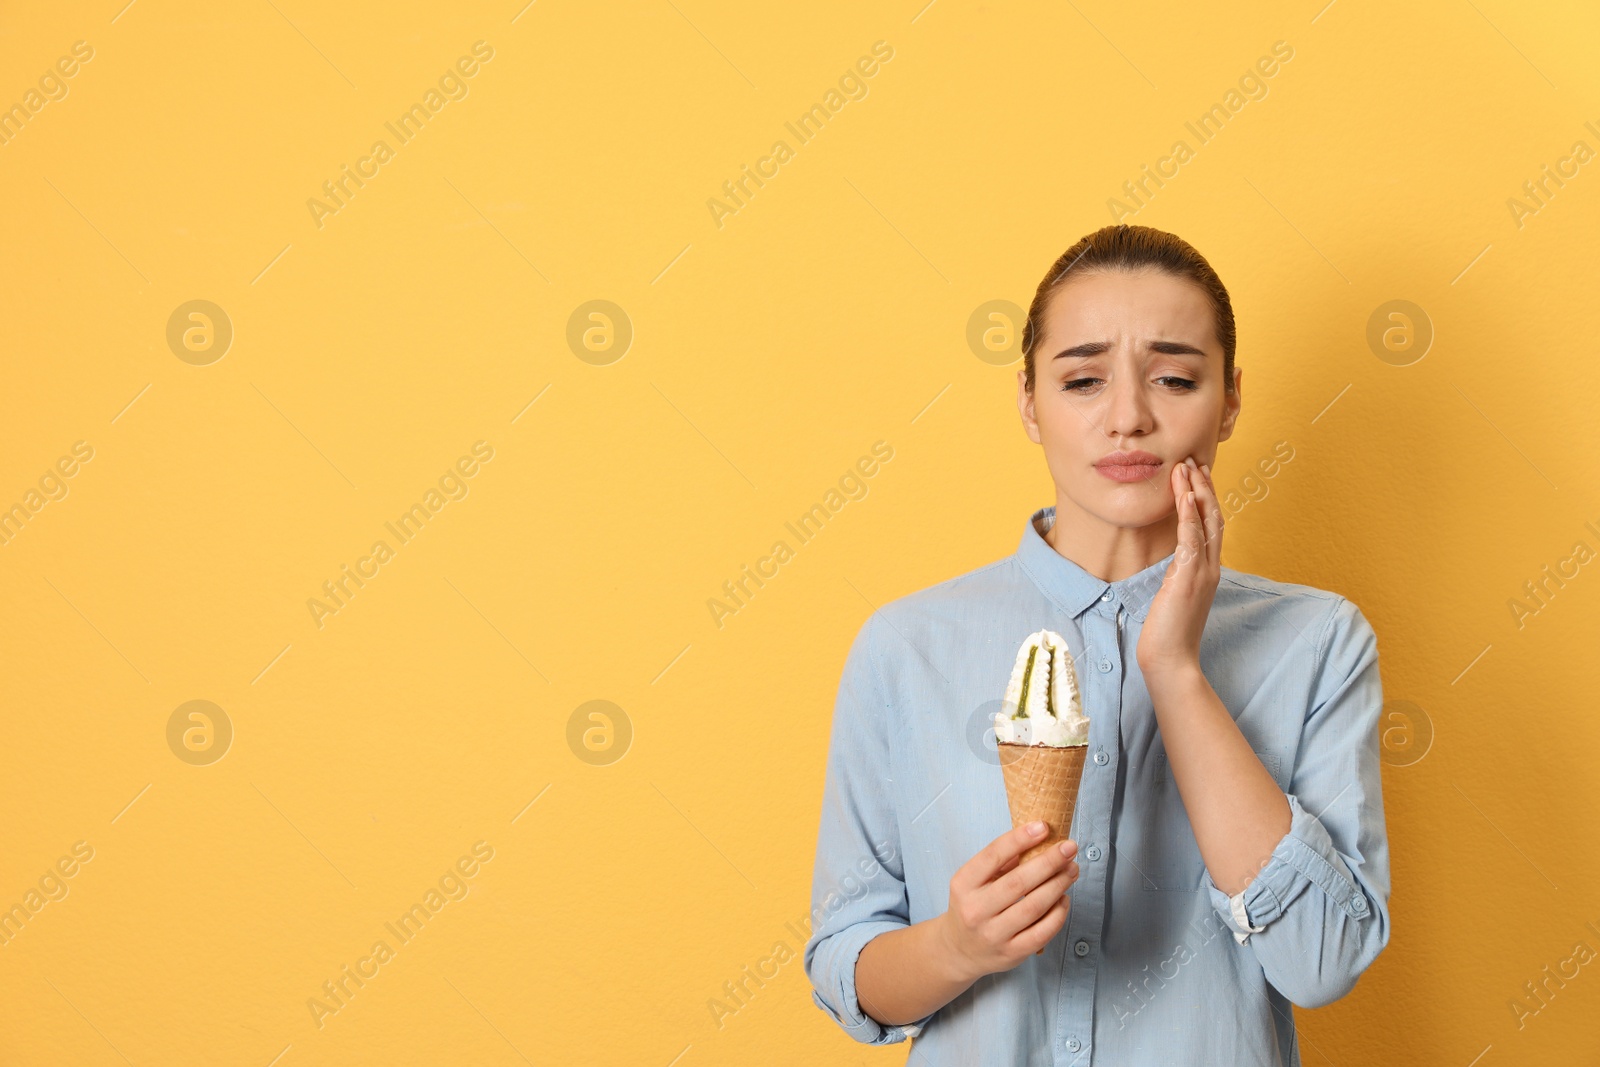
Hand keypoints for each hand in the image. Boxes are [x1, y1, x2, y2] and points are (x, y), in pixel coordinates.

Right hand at [935, 821, 1079, 980]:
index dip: (1019, 839)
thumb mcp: (973, 880)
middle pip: (1018, 882)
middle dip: (1049, 862)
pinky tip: (1064, 898)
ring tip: (1072, 869)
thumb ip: (1000, 861)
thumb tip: (1037, 837)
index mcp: (963, 885)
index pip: (992, 856)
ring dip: (1058, 885)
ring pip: (1033, 907)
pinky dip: (1058, 914)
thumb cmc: (972, 906)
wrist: (959, 950)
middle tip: (1069, 847)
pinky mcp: (1011, 953)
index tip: (1043, 827)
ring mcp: (993, 934)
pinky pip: (1041, 932)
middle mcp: (975, 910)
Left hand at [1137, 456, 1222, 683]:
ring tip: (1186, 466)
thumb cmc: (1168, 632)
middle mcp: (1211, 568)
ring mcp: (1203, 572)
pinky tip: (1183, 494)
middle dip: (1205, 487)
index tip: (1197, 475)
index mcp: (1208, 571)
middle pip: (1215, 517)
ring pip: (1206, 522)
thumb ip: (1178, 575)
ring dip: (1196, 491)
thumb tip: (1175, 561)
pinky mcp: (1189, 578)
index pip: (1212, 526)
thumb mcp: (1174, 595)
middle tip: (1195, 460)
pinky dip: (1188, 514)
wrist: (1171, 660)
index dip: (1206, 498)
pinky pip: (1192, 539)